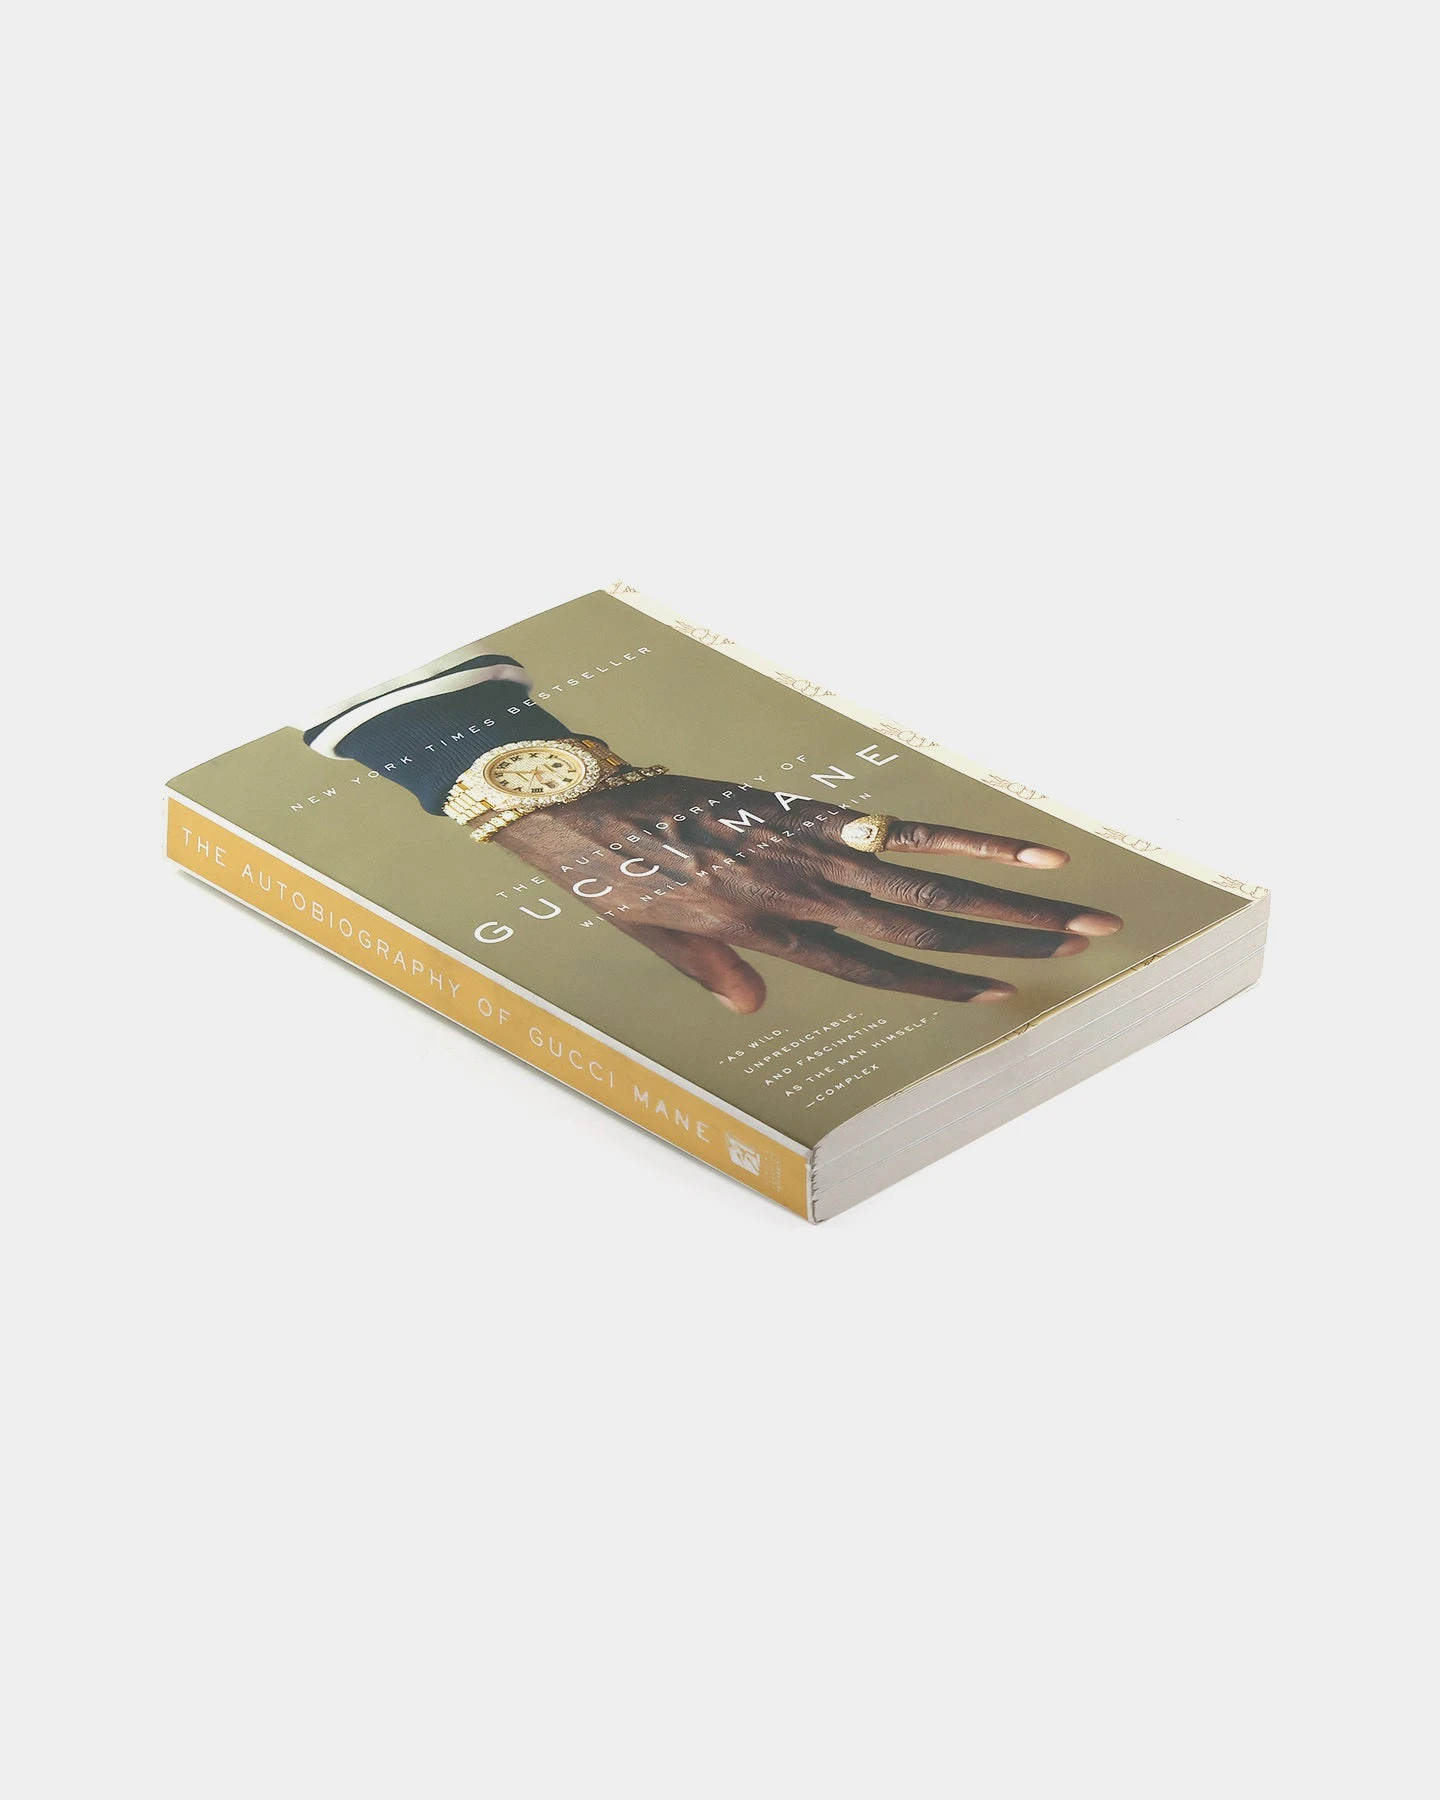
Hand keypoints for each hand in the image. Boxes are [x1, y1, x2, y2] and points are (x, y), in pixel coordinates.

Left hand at [501, 774, 1121, 1013]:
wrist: (575, 810)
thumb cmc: (615, 875)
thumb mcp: (656, 937)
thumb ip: (713, 972)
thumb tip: (755, 1007)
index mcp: (771, 938)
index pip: (877, 972)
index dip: (943, 985)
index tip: (1004, 994)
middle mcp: (804, 902)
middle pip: (928, 930)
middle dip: (1012, 943)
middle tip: (1087, 945)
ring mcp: (811, 852)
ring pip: (932, 887)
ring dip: (1016, 901)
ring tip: (1084, 909)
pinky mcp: (806, 807)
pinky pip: (899, 826)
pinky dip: (968, 834)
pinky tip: (1027, 845)